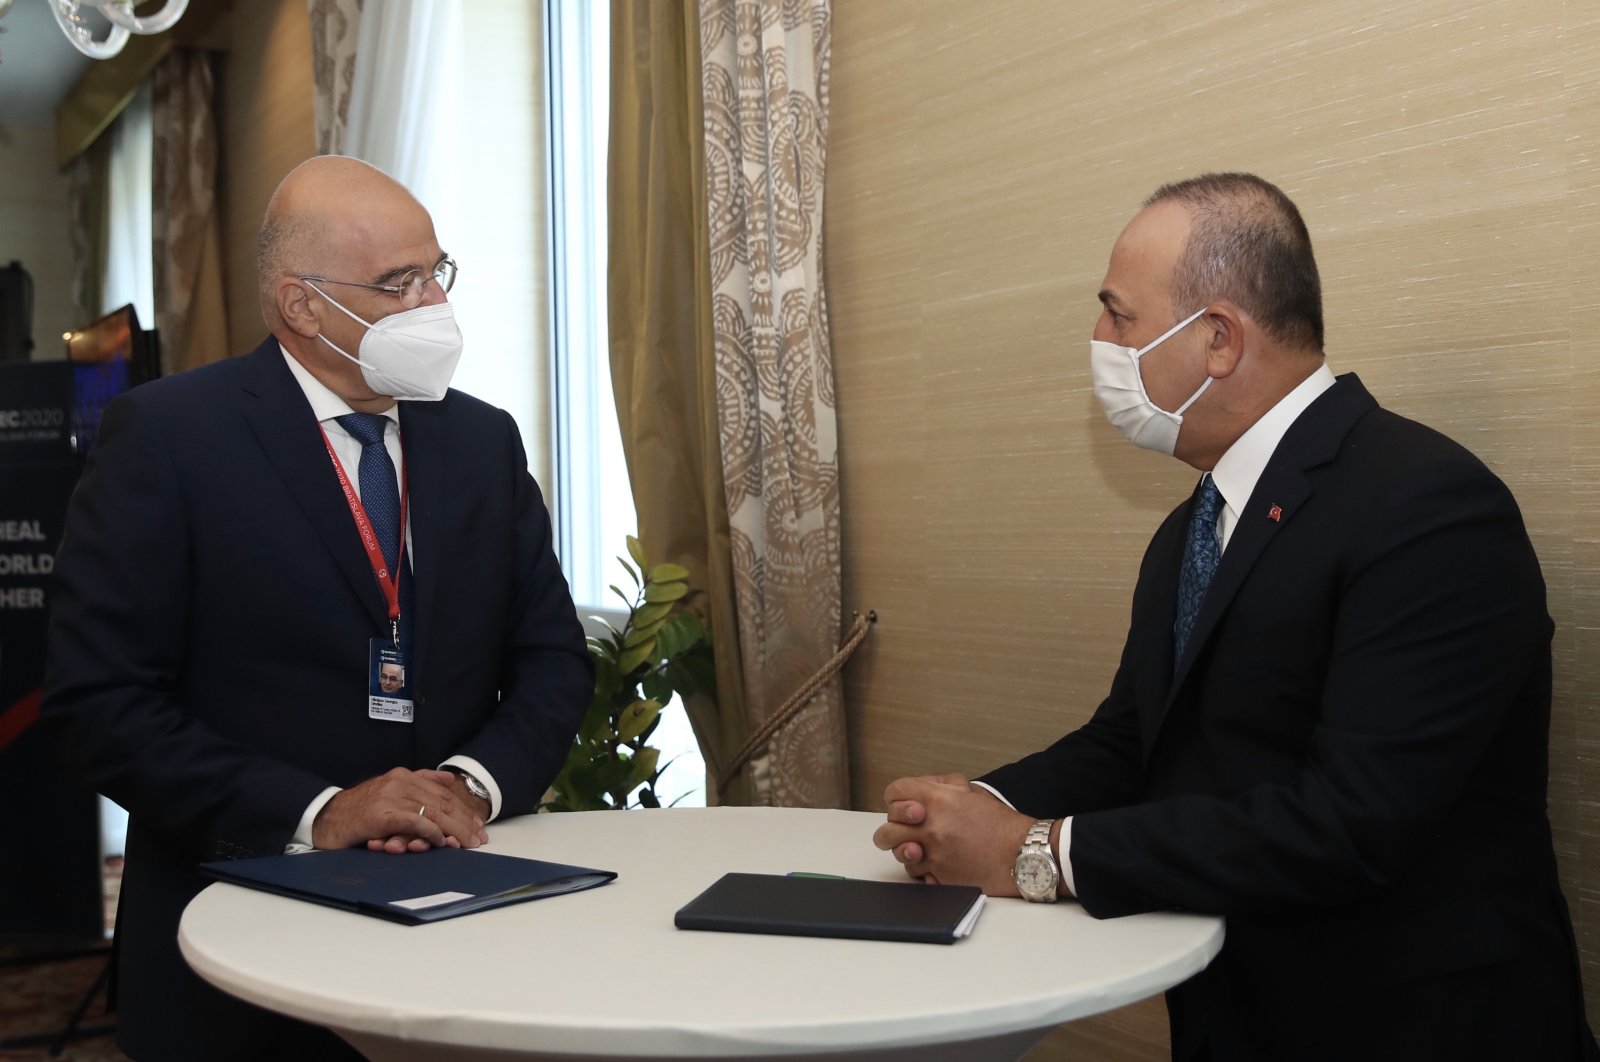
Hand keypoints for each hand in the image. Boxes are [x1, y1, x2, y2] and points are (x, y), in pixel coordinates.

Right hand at [364, 770, 492, 852]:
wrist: (326, 818)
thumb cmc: (359, 810)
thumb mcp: (390, 790)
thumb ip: (418, 782)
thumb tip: (447, 778)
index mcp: (404, 775)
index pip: (442, 792)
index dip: (462, 809)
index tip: (476, 825)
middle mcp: (399, 782)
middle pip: (441, 802)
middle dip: (463, 821)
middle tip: (478, 838)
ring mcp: (390, 797)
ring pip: (432, 812)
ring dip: (453, 830)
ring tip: (466, 843)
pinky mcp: (382, 814)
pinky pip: (415, 822)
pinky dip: (431, 833)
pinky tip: (441, 841)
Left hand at [872, 774, 1033, 895]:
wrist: (1023, 854)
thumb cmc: (1001, 824)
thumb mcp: (972, 793)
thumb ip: (942, 786)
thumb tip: (920, 788)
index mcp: (938, 799)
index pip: (895, 792)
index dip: (897, 798)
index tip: (906, 806)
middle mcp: (931, 826)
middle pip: (886, 829)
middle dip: (894, 829)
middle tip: (908, 831)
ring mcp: (934, 854)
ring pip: (899, 855)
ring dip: (908, 852)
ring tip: (922, 849)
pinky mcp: (940, 877)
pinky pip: (917, 875)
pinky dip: (924, 871)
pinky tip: (937, 865)